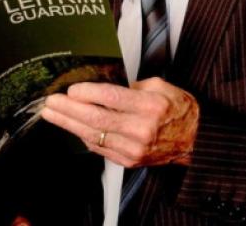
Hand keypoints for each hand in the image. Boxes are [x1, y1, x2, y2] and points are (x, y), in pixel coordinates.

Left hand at [41, 77, 197, 167]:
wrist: (195, 141)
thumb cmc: (178, 110)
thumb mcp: (160, 86)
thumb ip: (132, 86)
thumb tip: (103, 85)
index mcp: (150, 106)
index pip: (111, 98)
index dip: (88, 93)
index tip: (71, 89)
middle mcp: (141, 129)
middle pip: (96, 119)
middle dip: (69, 109)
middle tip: (50, 101)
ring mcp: (134, 148)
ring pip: (93, 135)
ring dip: (68, 124)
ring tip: (52, 113)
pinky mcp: (129, 160)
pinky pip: (99, 147)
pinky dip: (82, 135)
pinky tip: (71, 126)